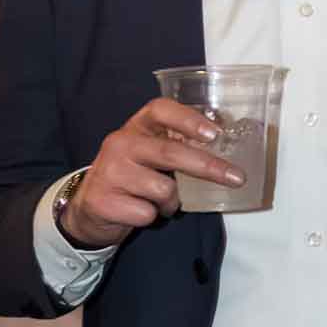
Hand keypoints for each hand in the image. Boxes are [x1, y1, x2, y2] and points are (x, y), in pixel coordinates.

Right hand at [61, 97, 244, 247]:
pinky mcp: (103, 200)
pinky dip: (152, 217)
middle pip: (170, 152)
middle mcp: (120, 143)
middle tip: (237, 178)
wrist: (90, 207)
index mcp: (136, 127)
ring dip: (172, 202)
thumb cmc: (132, 175)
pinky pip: (146, 213)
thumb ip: (178, 144)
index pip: (160, 110)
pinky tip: (139, 210)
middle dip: (208, 167)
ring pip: (163, 190)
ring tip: (160, 201)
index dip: (188, 119)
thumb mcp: (150, 152)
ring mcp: (109, 172)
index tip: (214, 133)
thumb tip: (226, 142)